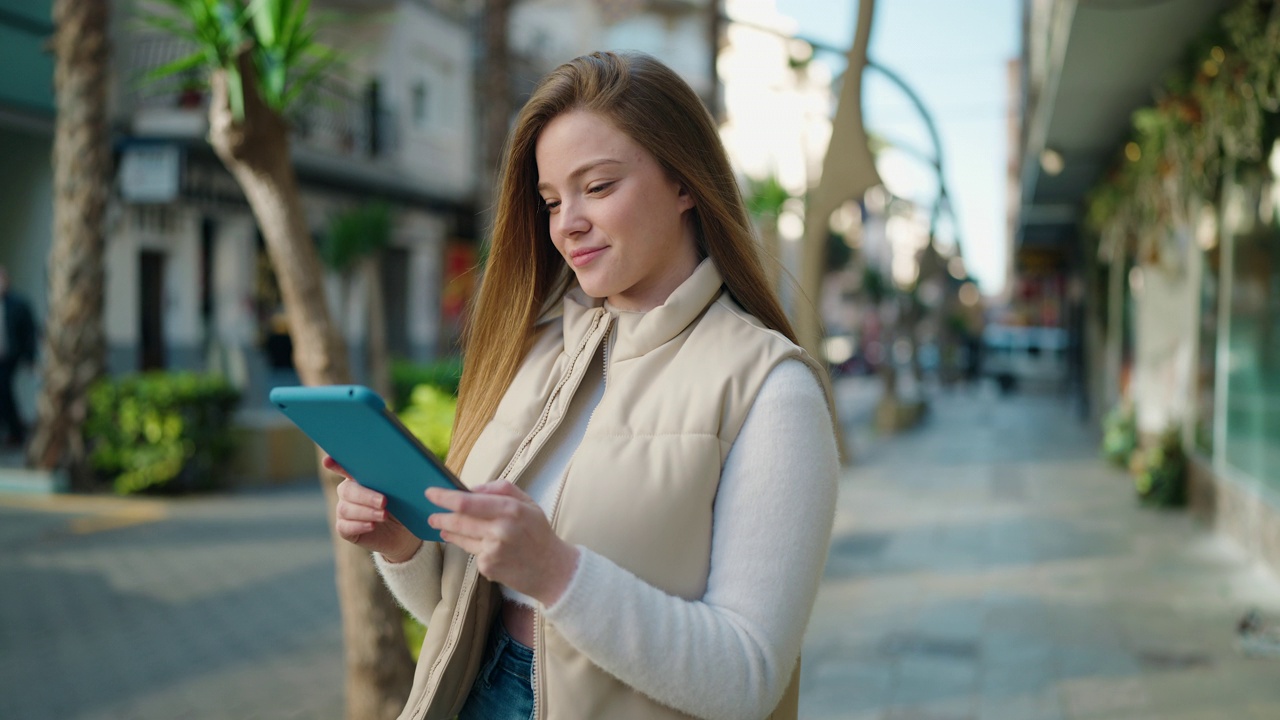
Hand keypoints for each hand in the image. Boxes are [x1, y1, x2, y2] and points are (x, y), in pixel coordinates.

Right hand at [327, 455, 422, 562]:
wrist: (404, 533)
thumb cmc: (404, 506)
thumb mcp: (402, 491)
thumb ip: (393, 479)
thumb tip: (396, 467)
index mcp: (360, 477)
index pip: (345, 467)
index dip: (336, 464)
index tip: (328, 461)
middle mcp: (348, 492)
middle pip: (346, 490)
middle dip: (365, 496)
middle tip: (384, 501)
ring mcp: (344, 511)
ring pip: (345, 509)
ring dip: (365, 512)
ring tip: (384, 515)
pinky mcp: (345, 529)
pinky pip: (344, 526)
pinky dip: (359, 525)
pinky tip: (372, 526)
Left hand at [426, 481, 578, 605]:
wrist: (552, 570)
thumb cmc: (538, 533)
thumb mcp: (528, 503)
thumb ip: (501, 489)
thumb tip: (471, 489)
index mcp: (511, 509)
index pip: (468, 502)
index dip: (445, 497)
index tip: (430, 492)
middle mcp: (501, 530)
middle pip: (458, 521)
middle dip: (440, 517)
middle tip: (431, 515)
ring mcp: (493, 551)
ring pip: (461, 537)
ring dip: (448, 531)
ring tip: (443, 527)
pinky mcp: (488, 568)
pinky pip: (472, 553)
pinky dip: (473, 548)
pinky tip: (481, 547)